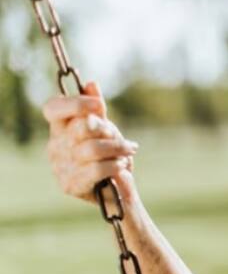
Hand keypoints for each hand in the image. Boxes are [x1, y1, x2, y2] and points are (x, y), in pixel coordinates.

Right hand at [43, 81, 139, 204]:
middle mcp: (55, 146)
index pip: (53, 108)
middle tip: (123, 138)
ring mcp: (60, 167)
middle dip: (108, 130)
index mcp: (60, 129)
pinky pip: (96, 169)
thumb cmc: (109, 156)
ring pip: (91, 149)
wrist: (118, 190)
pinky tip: (122, 166)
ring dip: (117, 148)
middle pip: (80, 127)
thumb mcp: (106, 129)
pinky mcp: (70, 185)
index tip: (99, 106)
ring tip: (129, 151)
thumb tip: (91, 84)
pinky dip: (115, 165)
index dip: (75, 103)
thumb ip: (96, 108)